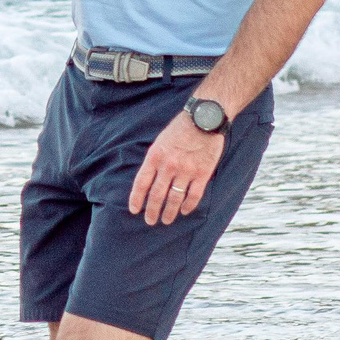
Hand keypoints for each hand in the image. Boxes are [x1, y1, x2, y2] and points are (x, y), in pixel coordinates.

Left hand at [128, 110, 226, 226]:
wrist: (205, 118)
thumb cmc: (181, 128)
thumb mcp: (160, 141)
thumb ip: (154, 160)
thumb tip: (148, 180)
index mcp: (155, 156)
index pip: (141, 183)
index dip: (136, 199)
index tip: (134, 210)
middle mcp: (169, 165)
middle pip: (157, 195)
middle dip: (152, 211)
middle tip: (150, 221)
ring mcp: (186, 170)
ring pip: (174, 199)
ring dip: (169, 212)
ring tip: (166, 220)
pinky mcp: (202, 173)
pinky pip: (193, 196)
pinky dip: (188, 206)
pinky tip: (184, 211)